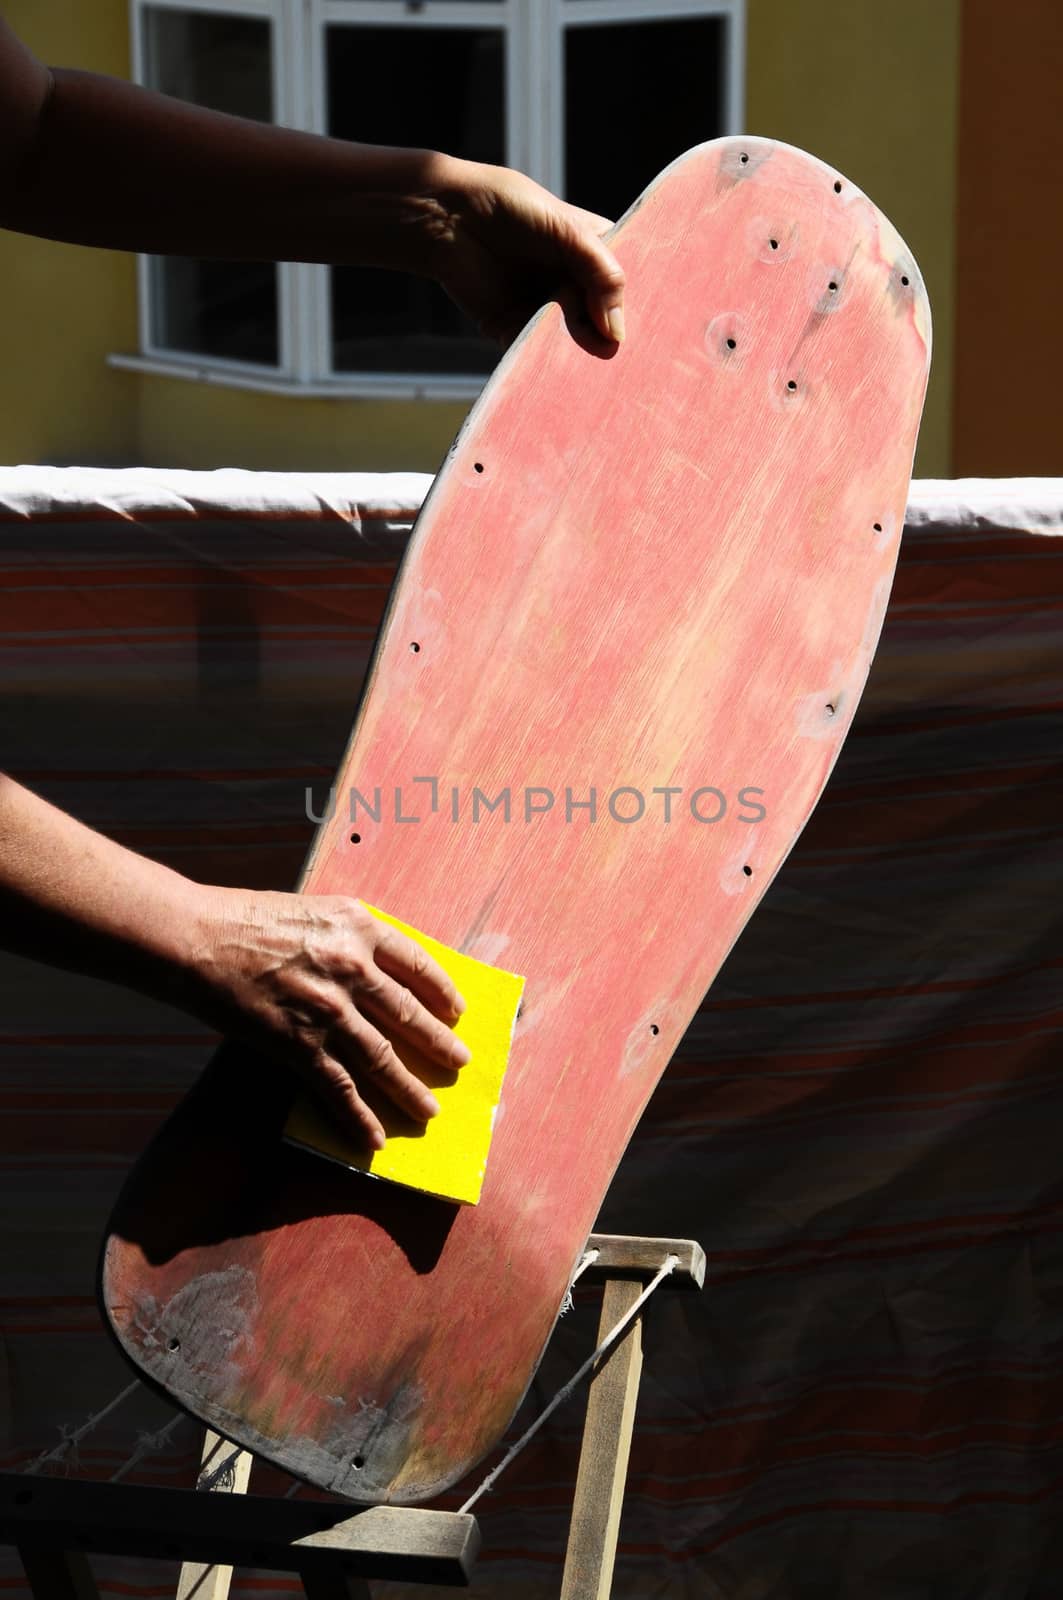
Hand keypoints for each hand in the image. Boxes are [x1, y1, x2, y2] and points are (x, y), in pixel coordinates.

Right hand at [180, 887, 468, 1148]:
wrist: (197, 939)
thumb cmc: (250, 920)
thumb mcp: (316, 911)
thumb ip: (352, 938)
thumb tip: (383, 974)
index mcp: (361, 927)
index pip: (419, 964)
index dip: (443, 991)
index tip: (457, 1011)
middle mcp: (353, 968)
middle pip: (410, 1015)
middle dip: (439, 1045)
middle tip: (459, 1064)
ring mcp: (329, 1010)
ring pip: (383, 1059)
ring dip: (409, 1091)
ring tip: (429, 1112)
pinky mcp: (299, 1044)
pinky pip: (339, 1090)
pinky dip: (358, 1118)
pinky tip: (373, 1139)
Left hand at [423, 157, 625, 355]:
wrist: (448, 219)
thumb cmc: (511, 208)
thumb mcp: (568, 231)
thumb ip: (601, 274)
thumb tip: (617, 334)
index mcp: (592, 253)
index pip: (626, 285)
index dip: (639, 307)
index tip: (659, 333)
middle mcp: (573, 284)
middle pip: (603, 321)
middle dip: (611, 339)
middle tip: (623, 357)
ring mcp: (545, 309)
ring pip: (573, 343)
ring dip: (582, 357)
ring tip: (595, 369)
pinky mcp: (514, 330)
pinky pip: (537, 355)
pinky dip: (547, 364)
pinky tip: (562, 375)